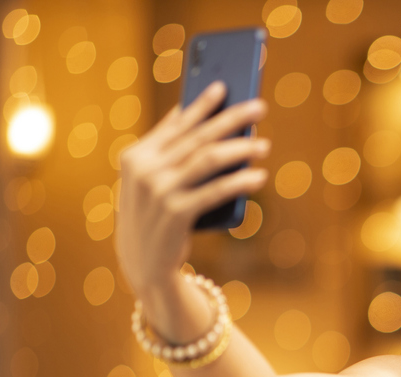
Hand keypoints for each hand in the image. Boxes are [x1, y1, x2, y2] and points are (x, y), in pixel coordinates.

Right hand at [116, 82, 269, 300]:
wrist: (144, 265)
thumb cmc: (155, 218)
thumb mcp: (150, 182)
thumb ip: (166, 152)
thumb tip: (189, 114)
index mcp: (136, 156)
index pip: (176, 124)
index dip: (202, 105)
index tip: (224, 87)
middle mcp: (144, 170)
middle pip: (197, 137)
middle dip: (231, 119)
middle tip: (259, 107)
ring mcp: (159, 191)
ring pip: (208, 159)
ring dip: (241, 149)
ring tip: (264, 145)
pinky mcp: (177, 213)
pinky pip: (216, 191)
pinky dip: (240, 181)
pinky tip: (259, 176)